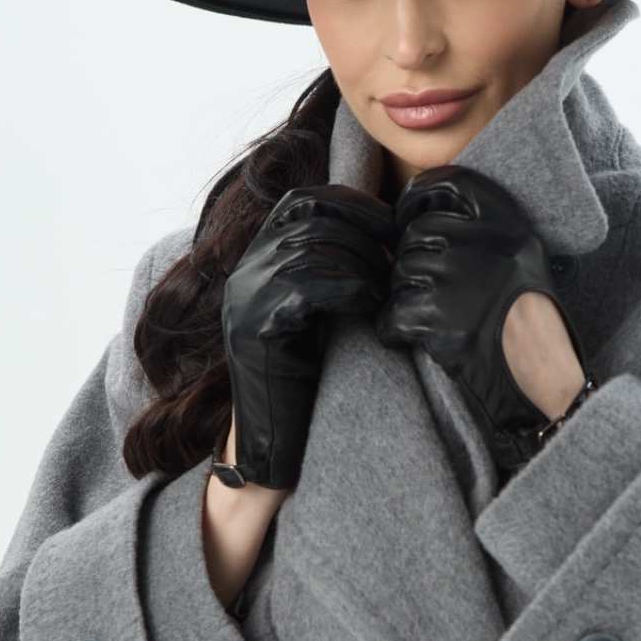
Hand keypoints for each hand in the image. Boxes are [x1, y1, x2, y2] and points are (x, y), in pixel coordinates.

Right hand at [222, 184, 398, 487]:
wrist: (272, 440)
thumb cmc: (308, 378)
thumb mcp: (321, 311)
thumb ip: (335, 268)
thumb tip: (390, 230)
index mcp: (257, 258)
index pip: (303, 199)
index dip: (351, 204)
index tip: (391, 225)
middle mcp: (244, 271)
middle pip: (311, 218)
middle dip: (364, 233)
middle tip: (397, 260)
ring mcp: (244, 297)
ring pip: (313, 248)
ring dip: (364, 263)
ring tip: (387, 288)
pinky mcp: (253, 326)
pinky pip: (308, 285)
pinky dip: (351, 289)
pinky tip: (370, 308)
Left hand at [373, 164, 588, 473]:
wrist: (543, 373)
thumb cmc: (532, 318)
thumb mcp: (521, 254)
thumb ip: (481, 230)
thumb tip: (415, 220)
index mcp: (506, 220)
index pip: (447, 181)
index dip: (418, 197)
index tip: (407, 215)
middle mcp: (482, 241)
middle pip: (417, 234)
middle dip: (414, 263)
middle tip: (431, 292)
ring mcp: (458, 277)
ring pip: (402, 273)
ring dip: (408, 298)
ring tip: (435, 319)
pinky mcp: (439, 317)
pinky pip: (393, 313)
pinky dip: (395, 330)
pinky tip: (414, 338)